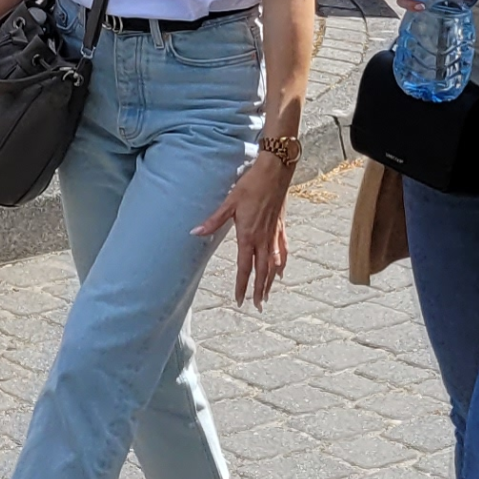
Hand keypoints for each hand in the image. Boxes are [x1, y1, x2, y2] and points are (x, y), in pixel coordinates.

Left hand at [198, 149, 294, 305]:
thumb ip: (213, 221)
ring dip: (270, 282)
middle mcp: (263, 239)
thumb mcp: (229, 202)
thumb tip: (195, 232)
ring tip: (267, 296)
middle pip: (262, 271)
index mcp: (248, 236)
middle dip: (259, 290)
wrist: (274, 172)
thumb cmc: (250, 185)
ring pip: (274, 265)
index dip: (242, 285)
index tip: (240, 300)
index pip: (244, 267)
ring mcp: (274, 234)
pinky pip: (282, 251)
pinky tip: (281, 271)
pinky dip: (282, 263)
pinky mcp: (280, 227)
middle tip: (256, 306)